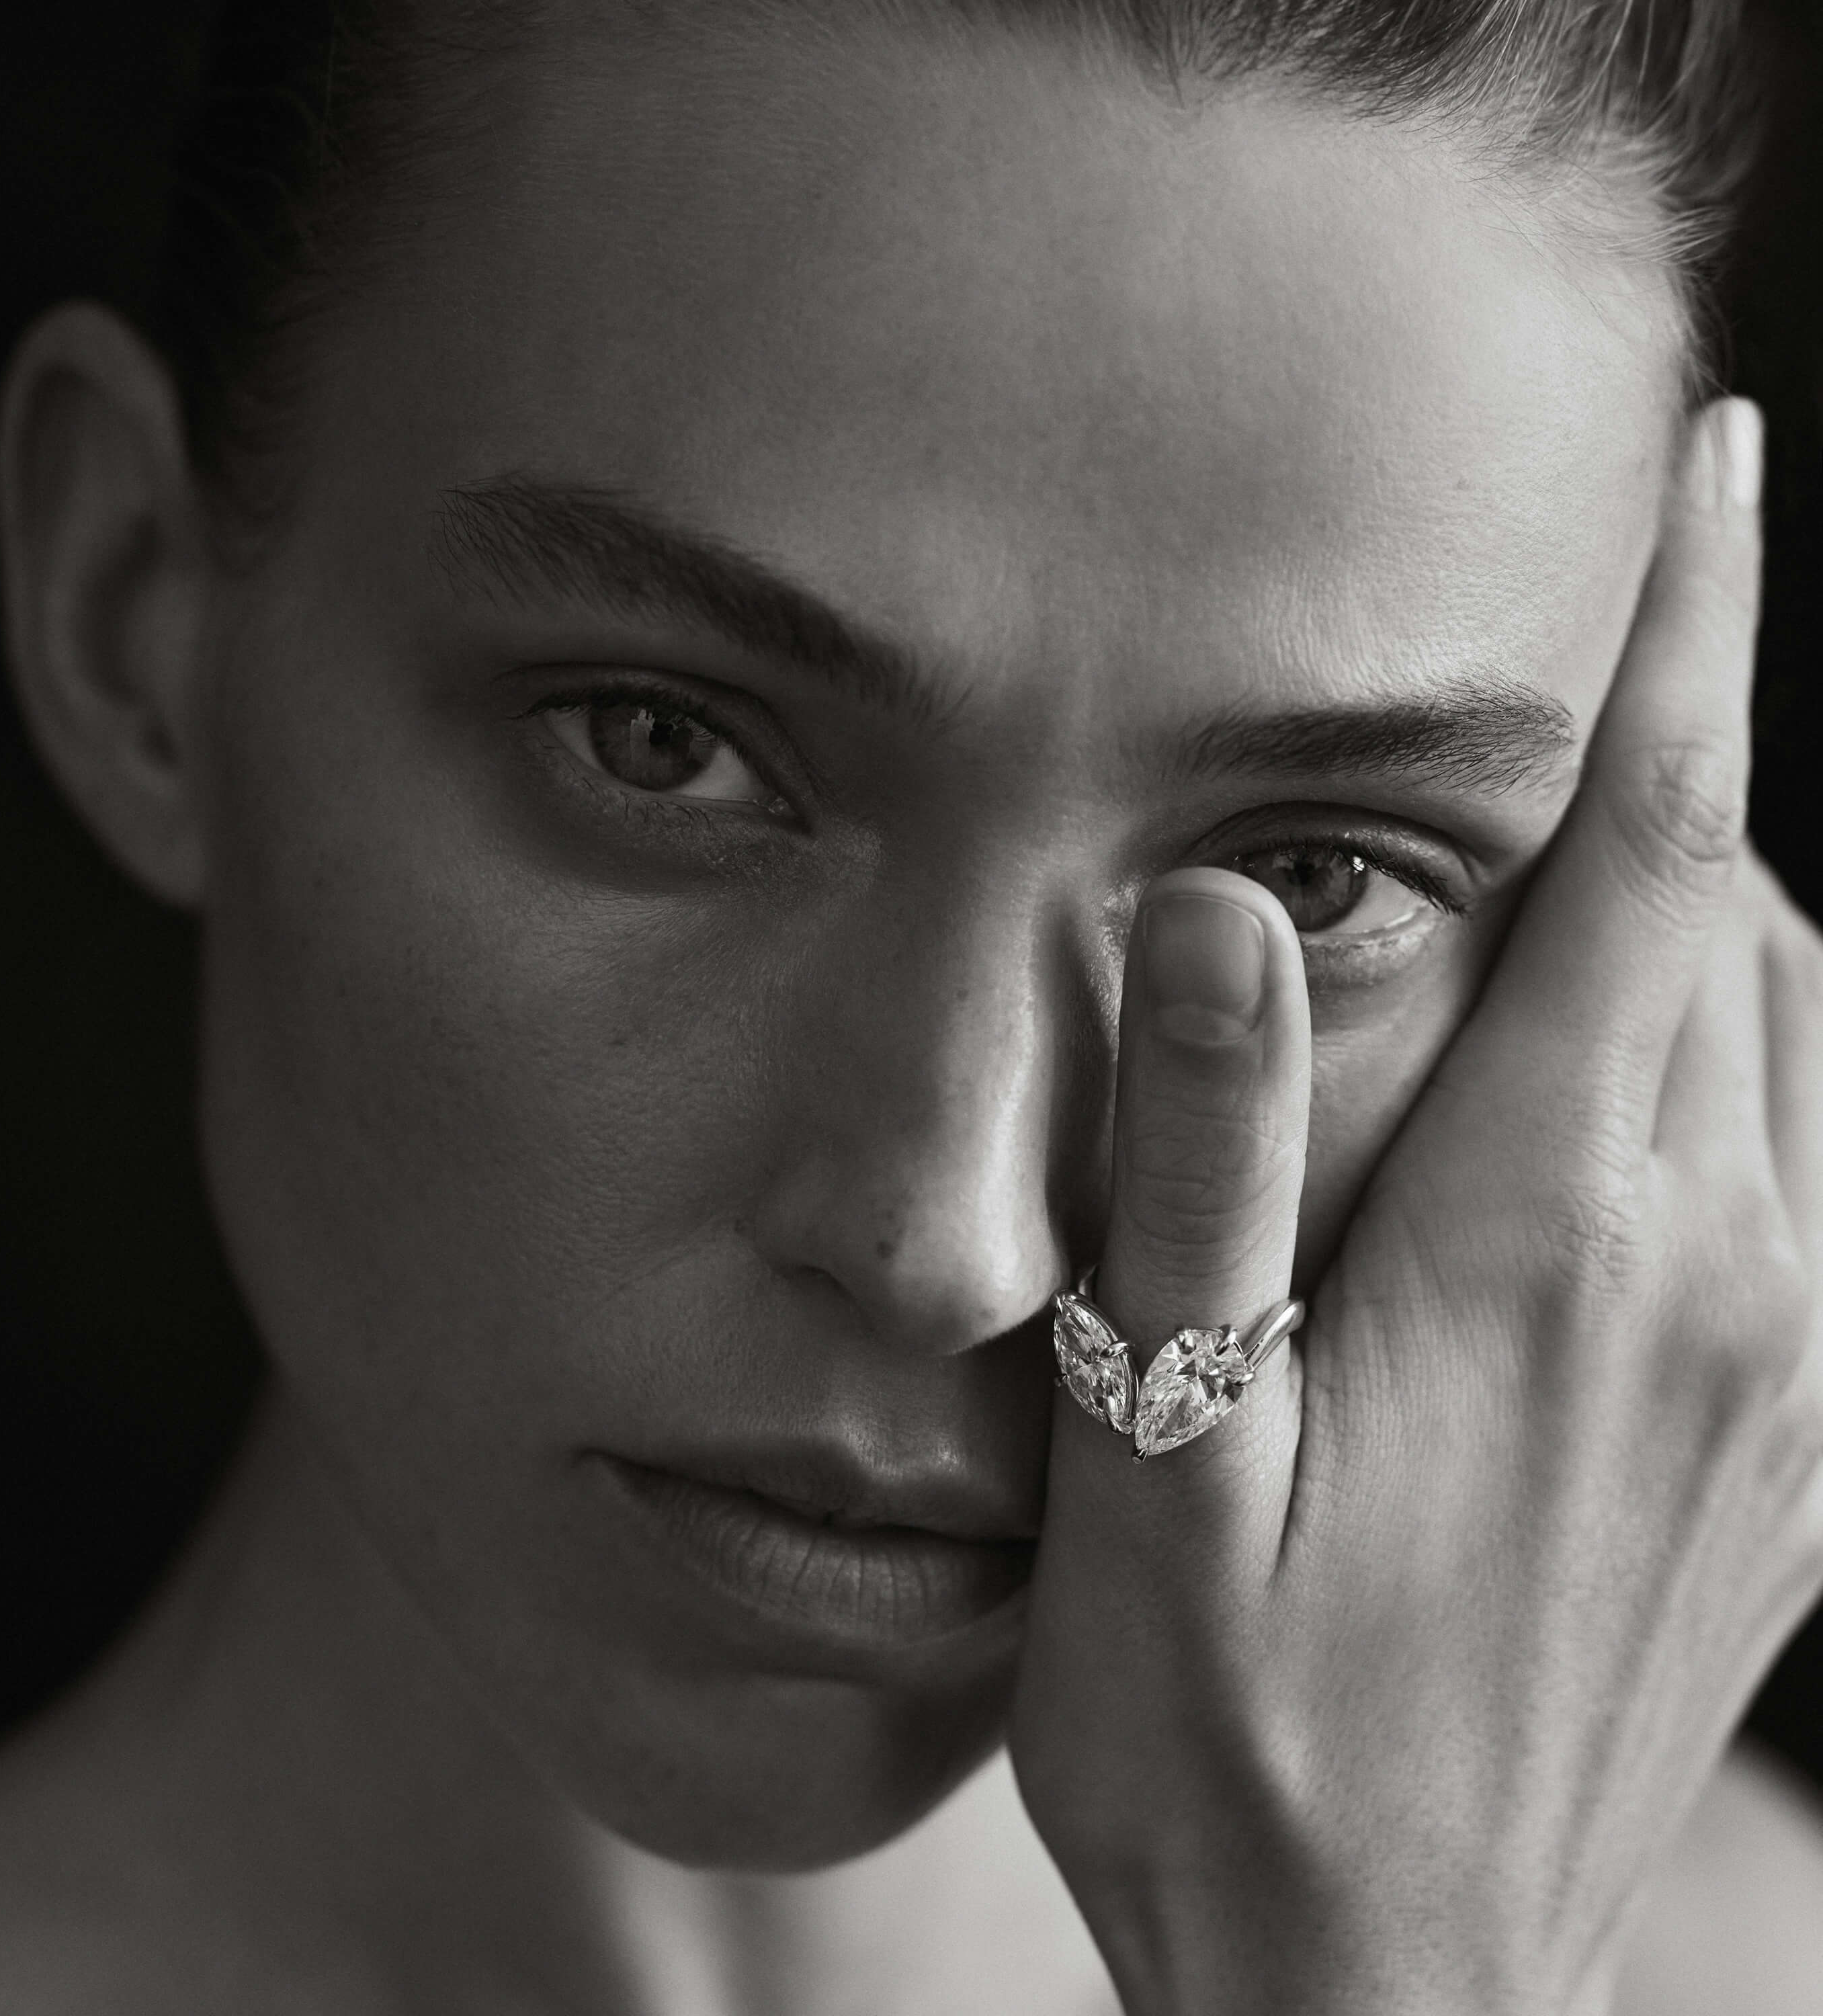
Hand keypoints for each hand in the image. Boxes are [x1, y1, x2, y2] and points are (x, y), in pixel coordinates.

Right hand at [1009, 399, 1822, 2014]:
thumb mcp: (1155, 1447)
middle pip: (1746, 916)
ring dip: (1723, 902)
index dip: (1682, 641)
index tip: (1707, 461)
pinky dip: (1765, 1053)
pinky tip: (1657, 1077)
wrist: (1388, 1990)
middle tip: (1584, 657)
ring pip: (1808, 1032)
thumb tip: (1224, 909)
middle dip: (1679, 755)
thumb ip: (1201, 1169)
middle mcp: (1715, 1279)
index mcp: (1545, 1245)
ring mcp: (1784, 1374)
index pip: (1653, 860)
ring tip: (1596, 860)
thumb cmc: (1229, 1724)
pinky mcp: (1803, 1460)